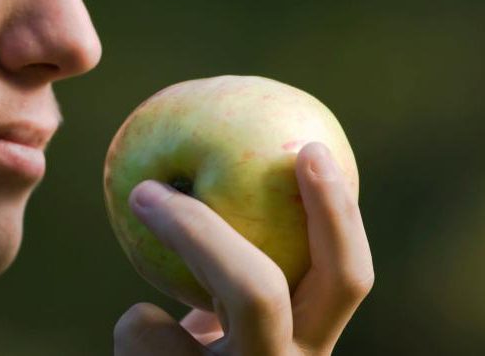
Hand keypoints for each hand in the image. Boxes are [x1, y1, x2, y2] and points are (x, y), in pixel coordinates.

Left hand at [114, 142, 373, 354]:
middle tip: (179, 169)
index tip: (311, 148)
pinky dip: (138, 323)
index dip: (338, 215)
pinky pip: (143, 328)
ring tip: (142, 196)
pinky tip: (144, 338)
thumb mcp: (233, 319)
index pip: (345, 280)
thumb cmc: (204, 355)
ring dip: (174, 232)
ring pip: (192, 303)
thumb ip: (237, 271)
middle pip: (259, 289)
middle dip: (210, 224)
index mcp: (308, 343)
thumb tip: (217, 176)